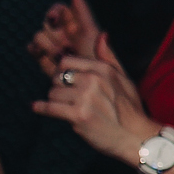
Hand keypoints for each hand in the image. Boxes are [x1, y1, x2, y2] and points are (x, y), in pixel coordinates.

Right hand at [29, 0, 104, 76]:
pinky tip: (39, 53)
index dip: (55, 12)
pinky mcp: (48, 63)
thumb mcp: (93, 36)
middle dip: (52, 31)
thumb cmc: (101, 62)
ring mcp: (56, 48)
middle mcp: (66, 36)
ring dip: (47, 43)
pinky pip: (35, 51)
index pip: (61, 10)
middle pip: (48, 23)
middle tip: (61, 42)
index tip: (54, 18)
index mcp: (79, 27)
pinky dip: (36, 51)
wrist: (98, 93)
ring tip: (60, 55)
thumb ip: (84, 14)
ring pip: (40, 36)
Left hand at [31, 32, 154, 161]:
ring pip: (52, 93)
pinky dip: (42, 108)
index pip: (67, 61)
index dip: (63, 71)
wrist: (136, 138)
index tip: (66, 81)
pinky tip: (38, 108)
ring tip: (64, 107)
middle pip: (57, 77)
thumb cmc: (130, 110)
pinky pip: (50, 107)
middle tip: (66, 97)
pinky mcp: (78, 115)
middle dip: (59, 87)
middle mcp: (93, 81)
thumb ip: (110, 57)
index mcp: (103, 70)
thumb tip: (102, 35)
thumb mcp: (125, 79)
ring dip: (55, 101)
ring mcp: (85, 98)